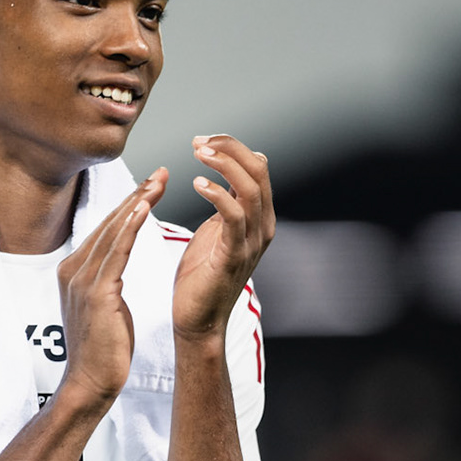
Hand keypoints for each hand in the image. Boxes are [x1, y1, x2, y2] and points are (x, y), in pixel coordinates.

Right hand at [56, 169, 169, 408]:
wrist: (90, 383)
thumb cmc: (103, 350)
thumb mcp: (102, 306)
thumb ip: (105, 281)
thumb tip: (115, 267)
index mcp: (73, 271)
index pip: (105, 230)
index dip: (128, 205)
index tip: (151, 185)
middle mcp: (73, 269)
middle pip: (109, 224)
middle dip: (136, 195)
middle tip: (160, 172)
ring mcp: (81, 280)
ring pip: (113, 232)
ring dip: (137, 203)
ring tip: (158, 181)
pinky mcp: (95, 292)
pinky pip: (116, 252)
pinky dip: (130, 227)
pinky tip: (144, 207)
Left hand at [173, 134, 273, 341]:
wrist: (198, 319)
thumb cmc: (202, 275)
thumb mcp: (216, 229)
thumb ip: (226, 203)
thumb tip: (224, 173)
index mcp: (258, 217)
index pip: (258, 168)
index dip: (233, 147)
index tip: (202, 140)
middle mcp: (262, 226)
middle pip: (259, 172)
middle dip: (230, 149)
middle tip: (198, 142)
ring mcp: (251, 242)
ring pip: (251, 189)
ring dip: (224, 165)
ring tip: (198, 153)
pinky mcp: (234, 255)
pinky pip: (234, 216)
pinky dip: (218, 194)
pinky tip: (197, 183)